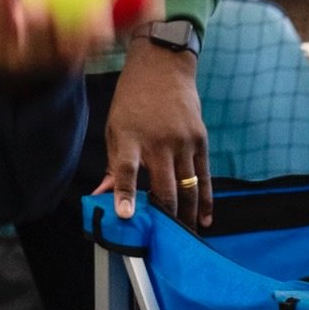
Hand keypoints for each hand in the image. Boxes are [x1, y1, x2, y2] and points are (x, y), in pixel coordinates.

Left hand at [0, 0, 186, 81]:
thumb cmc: (55, 10)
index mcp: (84, 45)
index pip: (113, 37)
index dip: (129, 24)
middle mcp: (58, 54)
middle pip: (77, 49)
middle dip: (89, 33)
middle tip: (97, 5)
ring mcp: (26, 54)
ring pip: (35, 43)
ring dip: (39, 23)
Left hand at [96, 38, 209, 230]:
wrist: (163, 65)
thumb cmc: (133, 99)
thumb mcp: (115, 126)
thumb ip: (114, 164)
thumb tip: (102, 196)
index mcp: (130, 136)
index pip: (127, 169)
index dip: (126, 194)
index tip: (126, 215)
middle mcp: (158, 140)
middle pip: (164, 187)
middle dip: (165, 218)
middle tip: (165, 244)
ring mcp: (182, 141)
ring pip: (187, 188)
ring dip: (186, 215)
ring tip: (185, 237)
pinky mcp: (200, 139)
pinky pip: (204, 177)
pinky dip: (205, 200)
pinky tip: (205, 218)